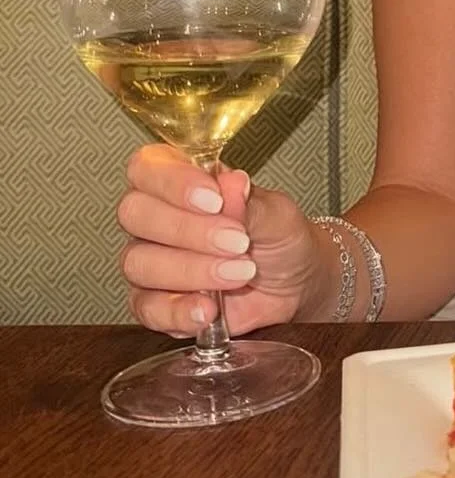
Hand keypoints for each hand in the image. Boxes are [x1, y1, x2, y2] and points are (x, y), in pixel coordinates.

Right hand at [117, 144, 322, 336]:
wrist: (295, 284)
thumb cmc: (279, 237)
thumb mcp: (277, 215)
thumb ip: (250, 202)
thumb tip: (230, 183)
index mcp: (179, 181)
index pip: (147, 167)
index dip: (173, 182)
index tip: (215, 200)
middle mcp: (155, 219)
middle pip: (135, 214)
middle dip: (189, 230)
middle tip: (238, 241)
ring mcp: (150, 262)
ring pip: (138, 262)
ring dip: (192, 270)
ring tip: (240, 274)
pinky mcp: (154, 304)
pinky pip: (147, 309)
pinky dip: (178, 311)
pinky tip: (209, 310)